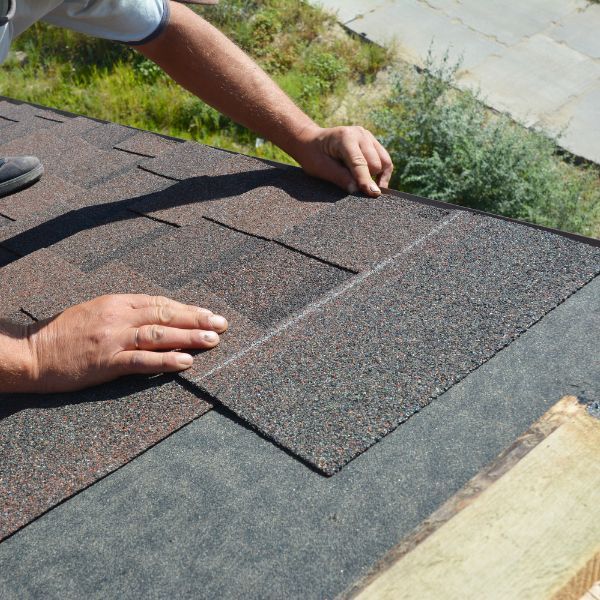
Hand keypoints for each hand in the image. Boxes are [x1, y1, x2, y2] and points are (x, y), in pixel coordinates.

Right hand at [18, 294, 227, 393]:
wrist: (32, 352)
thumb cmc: (64, 333)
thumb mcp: (96, 311)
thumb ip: (126, 312)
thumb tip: (158, 316)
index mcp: (117, 302)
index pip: (160, 303)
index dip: (187, 309)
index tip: (209, 313)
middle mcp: (119, 316)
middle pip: (166, 315)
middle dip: (197, 320)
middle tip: (222, 324)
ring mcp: (113, 339)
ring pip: (159, 335)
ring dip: (190, 337)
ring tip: (213, 340)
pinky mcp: (107, 362)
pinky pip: (142, 360)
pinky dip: (167, 360)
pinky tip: (186, 362)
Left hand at [294, 125, 393, 196]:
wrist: (310, 141)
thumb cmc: (313, 155)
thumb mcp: (321, 168)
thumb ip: (340, 177)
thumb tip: (357, 190)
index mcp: (345, 138)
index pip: (360, 163)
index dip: (366, 180)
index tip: (373, 194)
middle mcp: (360, 134)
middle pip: (375, 163)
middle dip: (369, 179)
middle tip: (358, 190)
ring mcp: (367, 136)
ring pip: (384, 161)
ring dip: (378, 176)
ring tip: (368, 188)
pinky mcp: (371, 141)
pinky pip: (384, 159)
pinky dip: (381, 171)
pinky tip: (374, 182)